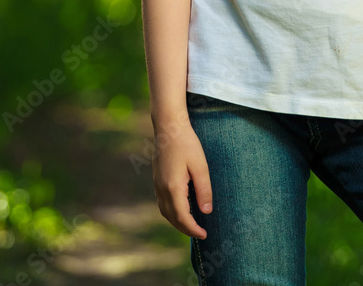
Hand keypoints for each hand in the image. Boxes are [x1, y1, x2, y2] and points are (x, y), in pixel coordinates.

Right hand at [151, 115, 212, 238]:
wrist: (168, 127)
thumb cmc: (186, 143)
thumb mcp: (200, 166)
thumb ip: (203, 190)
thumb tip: (206, 212)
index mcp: (173, 187)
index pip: (182, 217)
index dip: (193, 229)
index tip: (204, 234)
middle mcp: (162, 189)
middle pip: (172, 218)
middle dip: (186, 229)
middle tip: (200, 233)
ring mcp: (157, 185)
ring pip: (165, 212)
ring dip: (178, 222)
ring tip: (192, 224)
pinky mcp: (157, 180)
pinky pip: (163, 203)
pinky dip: (172, 212)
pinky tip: (182, 208)